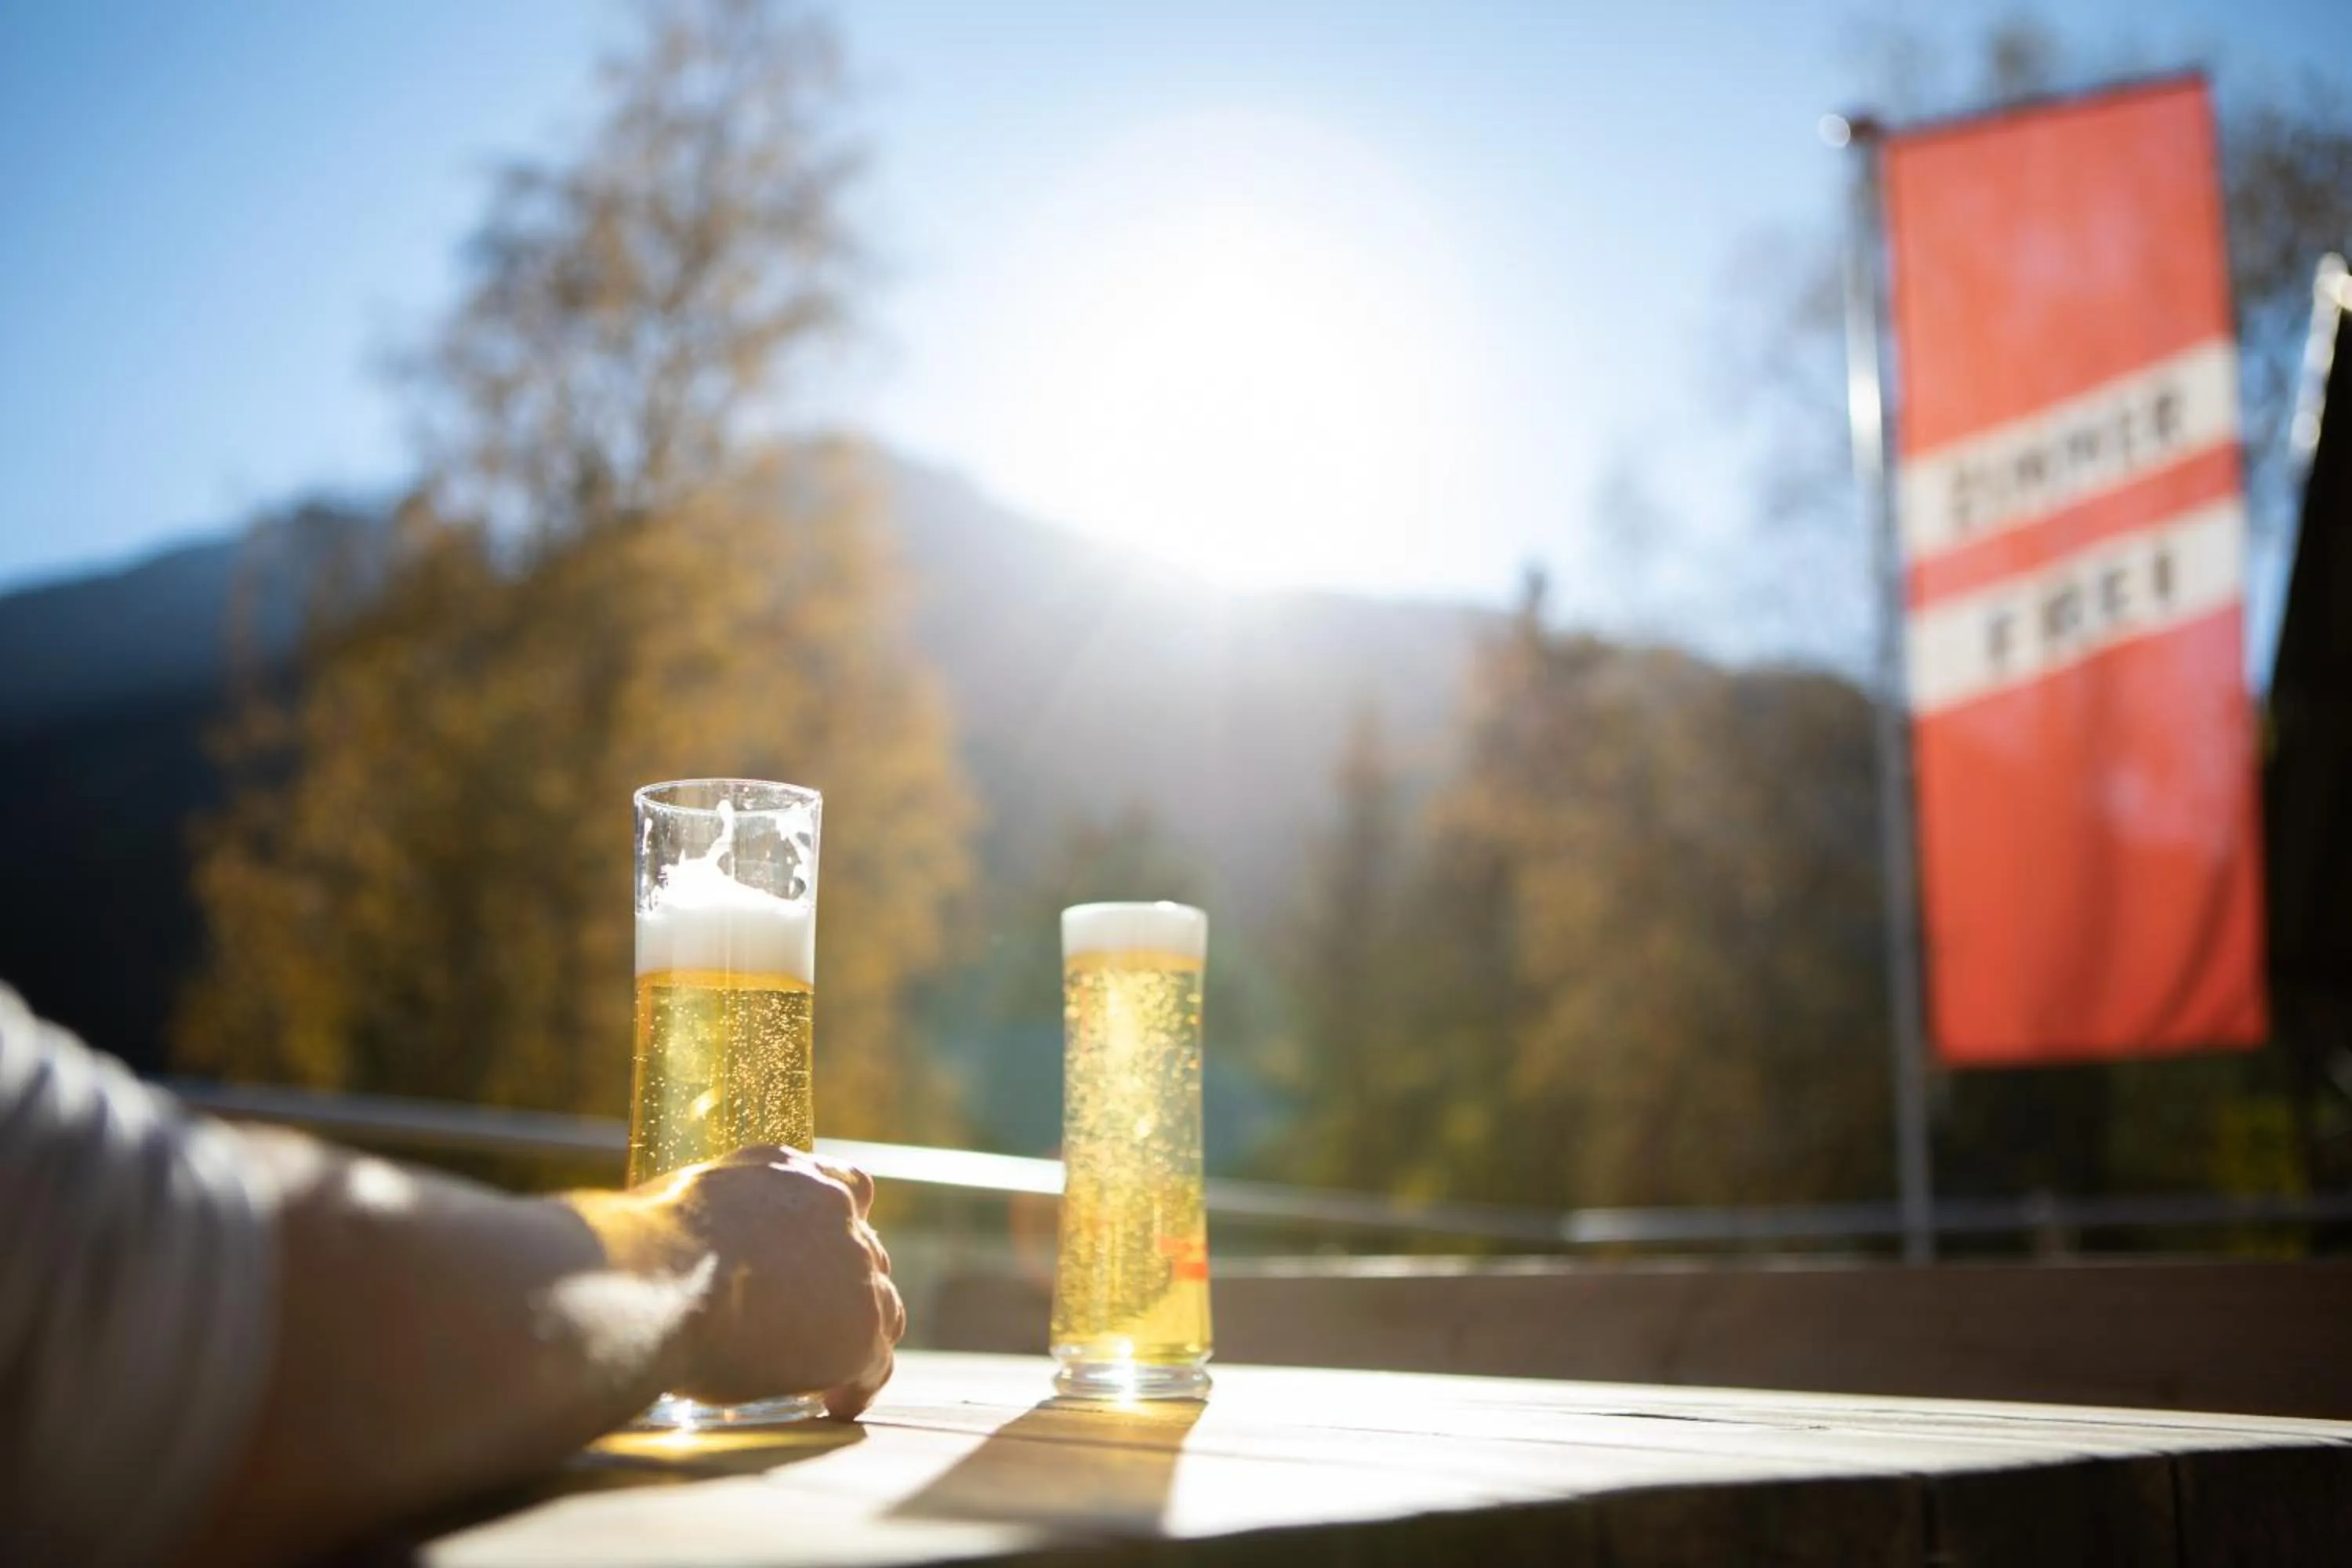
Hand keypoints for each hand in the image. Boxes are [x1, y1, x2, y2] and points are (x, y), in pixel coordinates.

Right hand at [609, 1145, 904, 1417]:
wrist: (657, 1281)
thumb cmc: (642, 1250)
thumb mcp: (679, 1204)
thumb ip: (705, 1221)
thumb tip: (680, 1250)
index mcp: (789, 1172)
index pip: (847, 1189)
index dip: (842, 1226)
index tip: (828, 1255)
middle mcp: (833, 1210)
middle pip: (865, 1253)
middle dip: (846, 1289)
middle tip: (817, 1328)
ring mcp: (855, 1268)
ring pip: (881, 1305)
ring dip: (859, 1335)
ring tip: (835, 1372)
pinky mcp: (860, 1326)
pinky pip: (875, 1363)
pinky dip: (858, 1384)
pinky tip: (835, 1404)